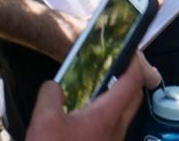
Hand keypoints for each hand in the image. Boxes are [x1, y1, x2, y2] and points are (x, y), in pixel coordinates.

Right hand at [26, 52, 160, 140]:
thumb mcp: (43, 122)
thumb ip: (51, 95)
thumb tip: (54, 84)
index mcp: (109, 115)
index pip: (133, 80)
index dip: (135, 61)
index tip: (129, 49)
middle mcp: (118, 128)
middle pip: (135, 95)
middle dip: (131, 76)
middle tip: (115, 65)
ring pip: (126, 113)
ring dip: (119, 96)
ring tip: (99, 86)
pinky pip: (115, 126)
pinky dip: (109, 112)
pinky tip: (87, 113)